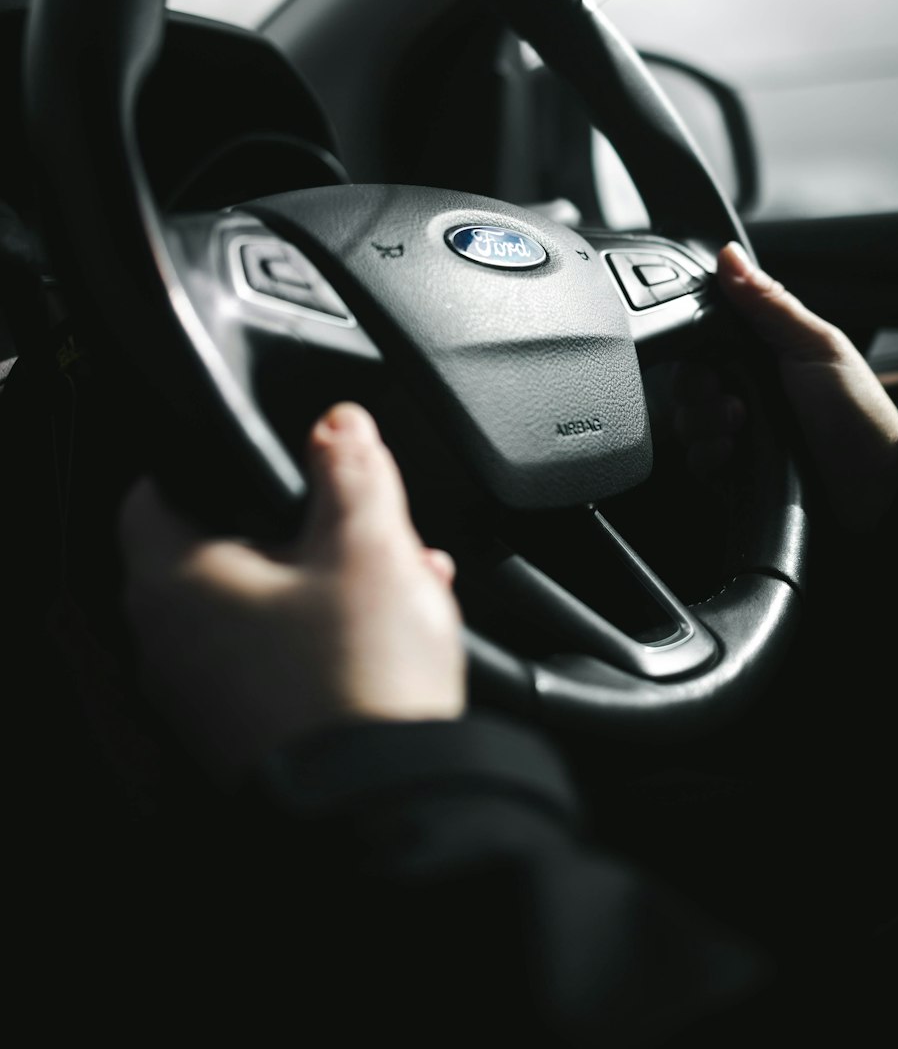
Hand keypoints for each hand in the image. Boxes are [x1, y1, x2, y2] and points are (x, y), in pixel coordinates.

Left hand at [119, 402, 465, 777]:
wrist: (390, 809)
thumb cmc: (361, 681)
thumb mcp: (371, 545)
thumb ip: (353, 469)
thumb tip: (339, 423)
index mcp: (175, 582)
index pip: (157, 490)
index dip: (214, 458)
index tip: (271, 451)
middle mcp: (168, 644)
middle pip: (222, 547)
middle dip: (302, 523)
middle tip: (361, 517)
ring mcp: (202, 698)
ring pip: (259, 606)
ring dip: (325, 579)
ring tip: (403, 573)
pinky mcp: (245, 735)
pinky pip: (275, 661)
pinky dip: (323, 636)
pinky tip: (394, 630)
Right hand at [675, 242, 897, 532]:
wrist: (874, 483)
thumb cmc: (856, 409)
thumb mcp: (815, 345)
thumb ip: (769, 301)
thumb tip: (730, 254)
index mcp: (759, 350)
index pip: (701, 338)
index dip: (694, 348)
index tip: (712, 362)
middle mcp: (742, 386)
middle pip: (685, 379)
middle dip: (700, 392)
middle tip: (736, 401)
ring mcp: (734, 428)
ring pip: (684, 419)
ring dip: (705, 426)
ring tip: (741, 430)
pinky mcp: (730, 466)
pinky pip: (693, 458)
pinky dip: (707, 456)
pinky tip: (734, 454)